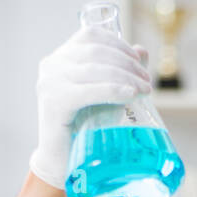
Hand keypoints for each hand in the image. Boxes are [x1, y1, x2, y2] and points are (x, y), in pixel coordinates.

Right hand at [28, 25, 152, 190]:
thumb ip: (120, 70)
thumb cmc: (84, 127)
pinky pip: (88, 91)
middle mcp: (51, 65)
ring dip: (126, 77)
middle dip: (127, 63)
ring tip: (144, 90)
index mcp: (60, 58)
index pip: (91, 35)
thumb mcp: (103, 93)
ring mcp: (50, 83)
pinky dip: (112, 90)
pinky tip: (129, 95)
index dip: (119, 44)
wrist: (61, 161)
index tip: (139, 61)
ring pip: (95, 69)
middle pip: (96, 51)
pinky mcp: (54, 103)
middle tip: (146, 81)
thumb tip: (142, 51)